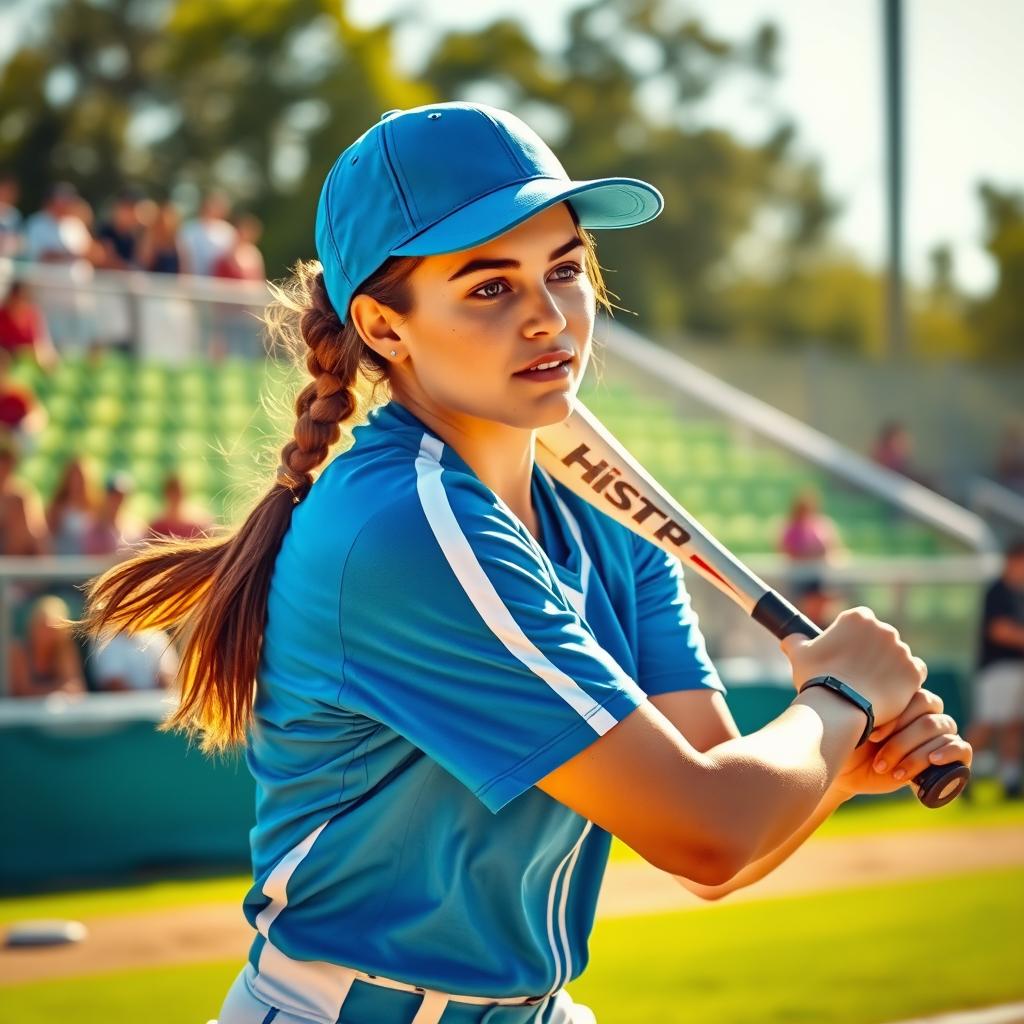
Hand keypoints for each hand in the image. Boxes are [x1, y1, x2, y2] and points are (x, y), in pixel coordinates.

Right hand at [781, 607, 926, 724]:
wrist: (839, 706)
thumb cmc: (817, 678)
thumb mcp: (799, 655)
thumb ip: (795, 641)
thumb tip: (789, 639)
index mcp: (857, 618)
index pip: (860, 622)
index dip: (853, 639)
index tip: (846, 655)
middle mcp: (883, 629)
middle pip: (881, 638)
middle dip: (873, 652)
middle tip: (859, 672)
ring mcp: (901, 649)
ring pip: (898, 655)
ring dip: (889, 666)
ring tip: (873, 685)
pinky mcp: (913, 670)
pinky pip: (914, 671)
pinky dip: (905, 679)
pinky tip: (890, 690)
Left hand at [831, 688, 972, 797]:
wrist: (850, 770)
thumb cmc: (849, 740)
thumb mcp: (853, 722)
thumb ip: (864, 703)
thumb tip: (869, 693)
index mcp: (906, 698)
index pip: (916, 696)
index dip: (896, 718)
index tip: (872, 735)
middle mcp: (925, 713)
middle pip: (928, 718)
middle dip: (902, 742)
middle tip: (880, 759)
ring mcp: (938, 734)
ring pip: (940, 732)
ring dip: (915, 754)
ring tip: (894, 769)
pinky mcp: (949, 757)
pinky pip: (961, 747)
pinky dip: (948, 753)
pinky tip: (932, 761)